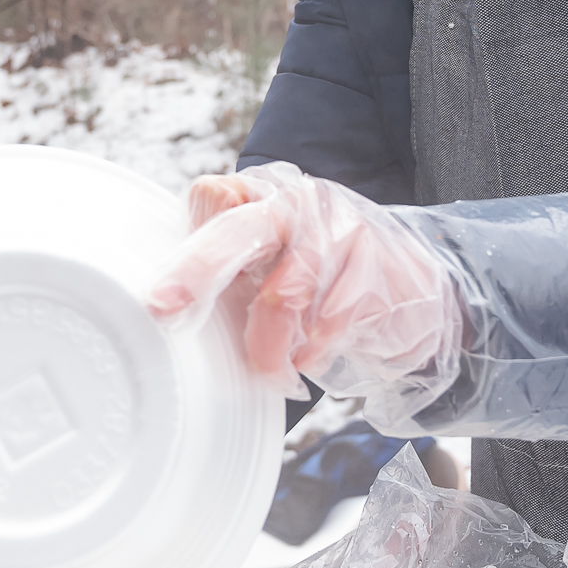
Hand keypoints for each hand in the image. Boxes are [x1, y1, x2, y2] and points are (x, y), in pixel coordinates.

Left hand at [148, 163, 462, 396]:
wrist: (408, 290)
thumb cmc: (314, 282)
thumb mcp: (262, 269)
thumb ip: (220, 276)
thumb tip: (163, 312)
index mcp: (258, 197)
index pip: (211, 199)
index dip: (187, 246)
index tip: (159, 299)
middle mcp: (296, 202)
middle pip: (242, 229)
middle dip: (199, 269)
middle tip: (164, 308)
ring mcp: (340, 228)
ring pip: (287, 290)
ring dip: (269, 343)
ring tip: (267, 370)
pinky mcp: (379, 264)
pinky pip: (332, 318)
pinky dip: (313, 350)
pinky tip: (309, 359)